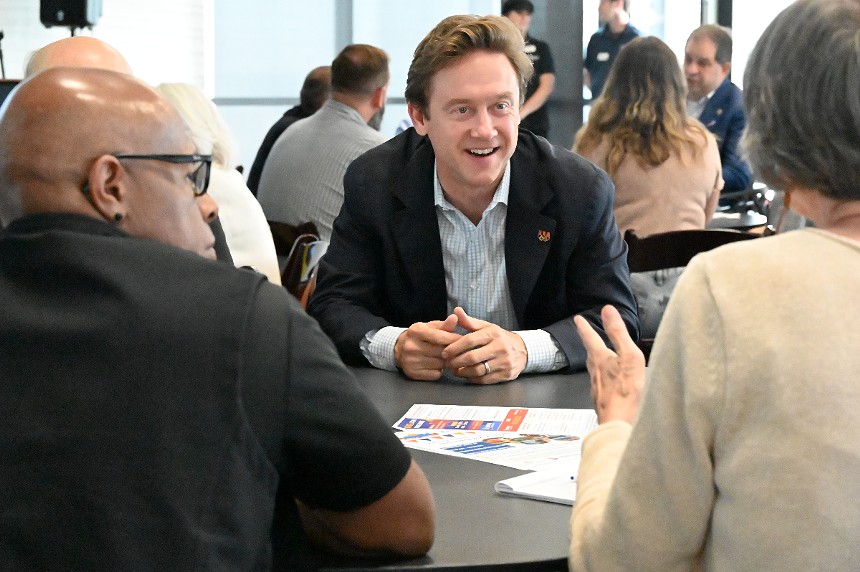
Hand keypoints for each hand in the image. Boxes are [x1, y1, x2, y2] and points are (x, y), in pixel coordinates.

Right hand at [395, 314, 460, 380]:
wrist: (398, 349)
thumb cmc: (419, 336)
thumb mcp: (429, 327)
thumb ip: (444, 325)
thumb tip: (455, 318)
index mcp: (416, 331)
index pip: (440, 336)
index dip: (454, 338)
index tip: (464, 340)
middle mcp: (411, 346)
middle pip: (441, 351)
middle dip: (452, 351)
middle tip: (458, 350)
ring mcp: (411, 361)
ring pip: (440, 364)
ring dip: (446, 361)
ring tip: (447, 357)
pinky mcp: (413, 373)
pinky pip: (435, 374)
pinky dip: (439, 371)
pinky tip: (437, 365)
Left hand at [442, 307, 526, 384]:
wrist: (524, 350)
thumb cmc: (500, 338)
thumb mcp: (487, 327)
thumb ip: (470, 322)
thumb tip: (456, 311)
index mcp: (493, 333)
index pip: (470, 340)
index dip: (455, 347)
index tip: (445, 352)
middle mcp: (500, 347)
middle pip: (472, 357)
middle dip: (456, 361)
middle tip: (447, 363)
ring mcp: (504, 362)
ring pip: (478, 370)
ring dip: (462, 372)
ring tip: (454, 370)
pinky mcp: (506, 374)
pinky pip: (485, 380)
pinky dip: (472, 379)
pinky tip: (466, 375)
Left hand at [574, 305, 645, 424]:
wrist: (618, 422)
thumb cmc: (626, 389)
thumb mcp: (628, 356)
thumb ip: (618, 333)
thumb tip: (607, 310)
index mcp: (600, 359)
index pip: (590, 338)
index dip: (584, 327)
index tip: (578, 319)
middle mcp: (594, 372)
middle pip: (590, 354)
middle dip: (589, 342)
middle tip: (585, 335)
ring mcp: (597, 388)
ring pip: (594, 369)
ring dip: (595, 359)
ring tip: (597, 355)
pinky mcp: (602, 401)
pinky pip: (601, 383)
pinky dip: (603, 376)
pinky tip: (608, 381)